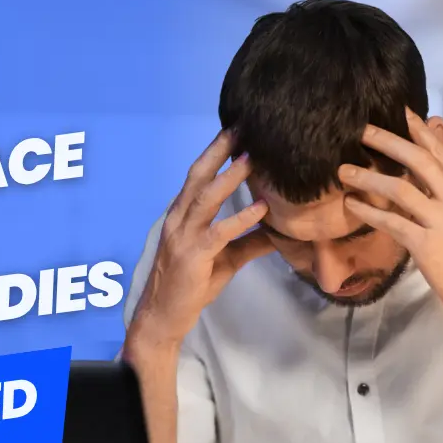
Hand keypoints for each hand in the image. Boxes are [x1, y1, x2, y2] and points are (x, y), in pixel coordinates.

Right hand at [127, 131, 273, 349]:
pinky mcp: (193, 256)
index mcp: (182, 216)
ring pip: (206, 198)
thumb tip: (280, 231)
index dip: (216, 153)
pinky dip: (241, 218)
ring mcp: (183, 237)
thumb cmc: (190, 287)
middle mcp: (179, 220)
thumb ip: (249, 243)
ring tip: (253, 157)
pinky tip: (261, 208)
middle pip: (198, 177)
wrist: (162, 316)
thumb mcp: (225, 260)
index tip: (236, 130)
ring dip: (230, 177)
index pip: (198, 177)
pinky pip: (219, 232)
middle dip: (219, 151)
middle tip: (241, 127)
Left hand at [341, 108, 442, 334]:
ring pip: (401, 189)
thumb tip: (431, 172)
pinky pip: (392, 222)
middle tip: (362, 130)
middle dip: (389, 141)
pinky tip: (351, 206)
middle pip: (420, 160)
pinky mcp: (428, 245)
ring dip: (369, 177)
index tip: (398, 111)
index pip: (441, 153)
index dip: (418, 131)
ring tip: (344, 171)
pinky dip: (369, 212)